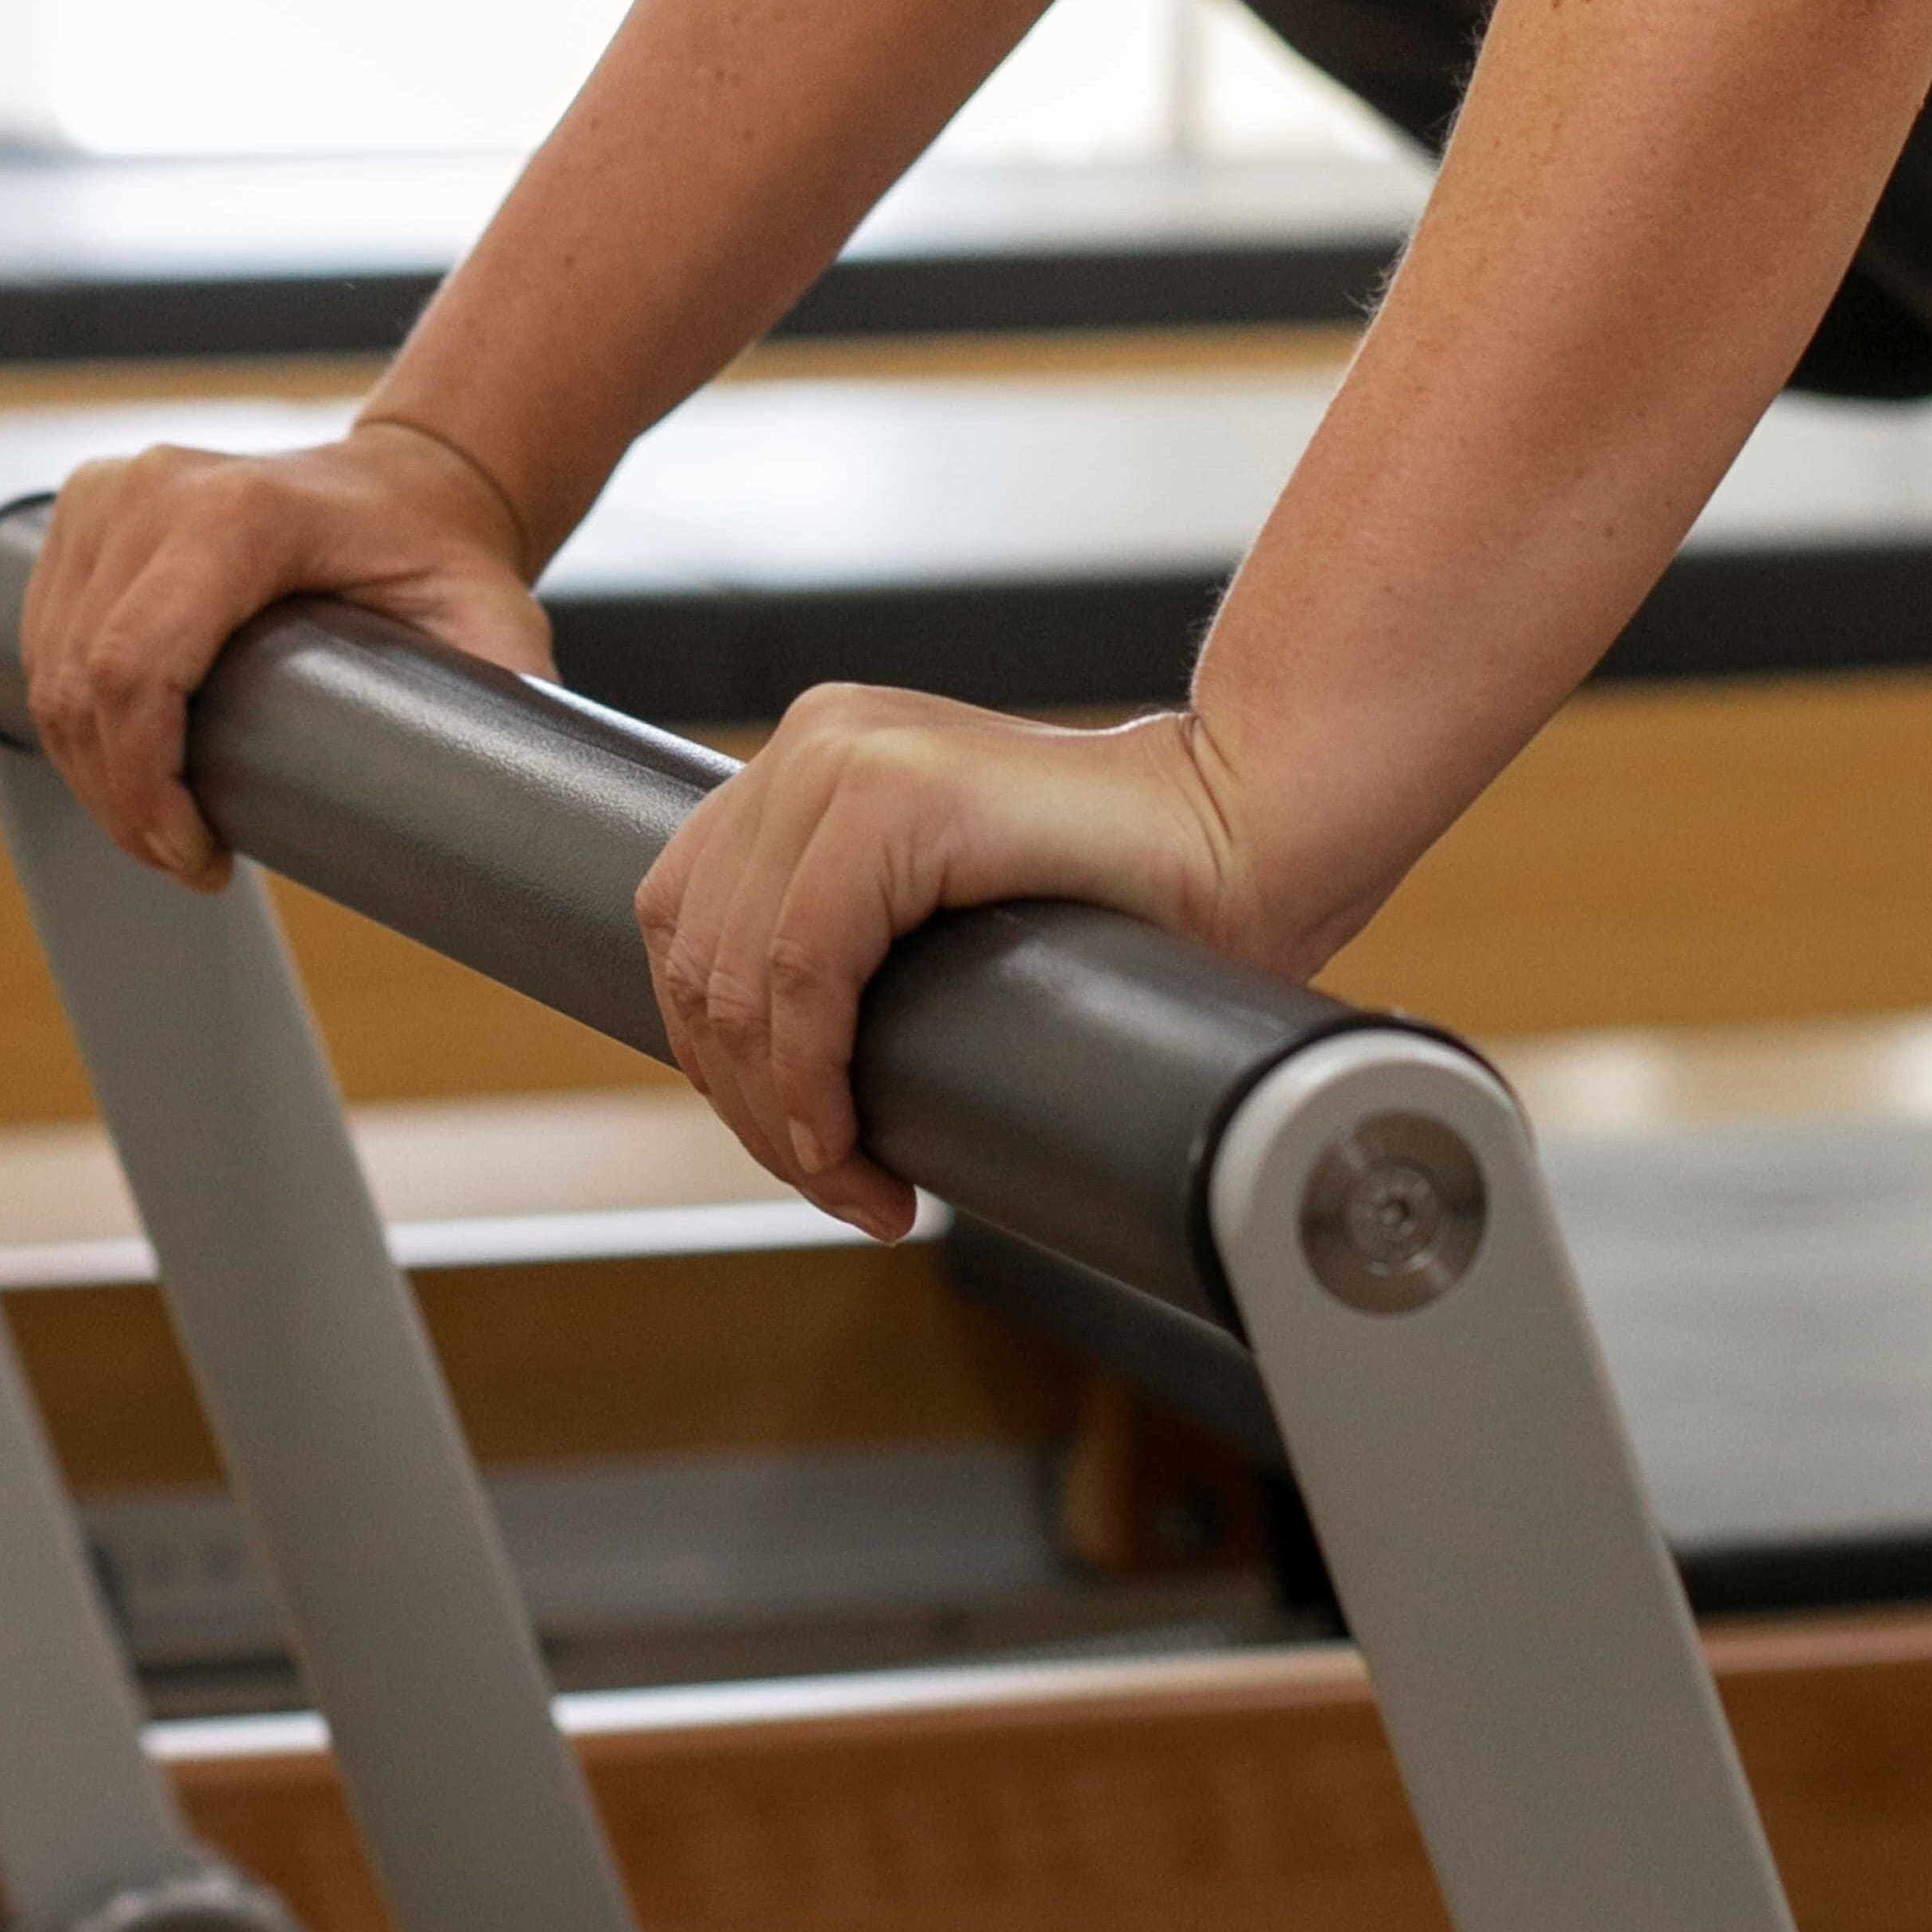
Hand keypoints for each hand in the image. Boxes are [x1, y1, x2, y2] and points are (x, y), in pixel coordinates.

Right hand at [24, 416, 552, 882]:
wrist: (411, 479)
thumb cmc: (445, 554)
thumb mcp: (492, 616)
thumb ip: (505, 691)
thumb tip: (519, 801)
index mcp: (237, 514)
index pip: (136, 668)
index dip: (143, 786)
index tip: (199, 857)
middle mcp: (154, 490)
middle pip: (83, 682)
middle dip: (119, 801)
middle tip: (187, 864)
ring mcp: (108, 492)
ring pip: (52, 668)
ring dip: (89, 771)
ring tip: (164, 832)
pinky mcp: (83, 510)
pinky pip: (44, 638)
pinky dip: (72, 720)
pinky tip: (125, 771)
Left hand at [634, 686, 1264, 1237]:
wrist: (1245, 830)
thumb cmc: (1122, 893)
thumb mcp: (944, 910)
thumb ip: (861, 940)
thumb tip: (772, 1077)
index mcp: (810, 760)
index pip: (686, 925)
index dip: (716, 1056)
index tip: (801, 1145)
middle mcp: (811, 742)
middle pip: (695, 958)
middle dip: (748, 1105)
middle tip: (838, 1189)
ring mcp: (845, 755)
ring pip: (736, 977)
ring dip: (781, 1115)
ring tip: (857, 1189)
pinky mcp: (897, 796)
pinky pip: (799, 968)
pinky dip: (810, 1077)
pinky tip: (852, 1145)